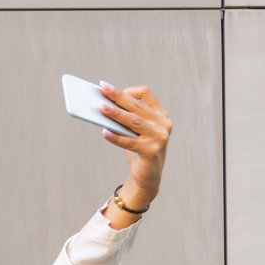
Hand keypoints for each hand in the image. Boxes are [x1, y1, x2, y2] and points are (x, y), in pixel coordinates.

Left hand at [97, 82, 172, 212]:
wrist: (148, 176)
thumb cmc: (138, 148)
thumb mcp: (134, 130)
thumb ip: (125, 118)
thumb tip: (103, 106)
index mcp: (160, 114)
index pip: (145, 94)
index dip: (128, 90)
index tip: (108, 88)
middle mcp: (163, 123)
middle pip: (137, 106)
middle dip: (118, 97)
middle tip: (103, 89)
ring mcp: (159, 137)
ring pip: (134, 122)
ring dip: (116, 114)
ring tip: (101, 108)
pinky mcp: (152, 152)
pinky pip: (130, 142)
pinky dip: (116, 137)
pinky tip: (104, 132)